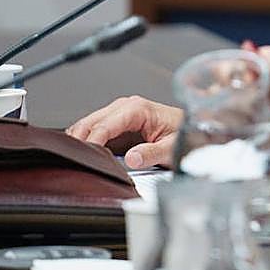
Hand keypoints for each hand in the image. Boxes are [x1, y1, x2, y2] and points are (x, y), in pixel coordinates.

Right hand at [66, 96, 182, 168]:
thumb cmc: (184, 134)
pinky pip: (94, 130)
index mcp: (138, 109)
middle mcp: (126, 107)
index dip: (92, 142)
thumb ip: (152, 153)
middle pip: (90, 122)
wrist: (193, 130)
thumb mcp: (172, 147)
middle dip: (79, 140)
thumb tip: (132, 158)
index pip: (105, 125)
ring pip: (87, 125)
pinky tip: (85, 154)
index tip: (86, 157)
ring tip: (77, 159)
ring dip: (80, 140)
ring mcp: (119, 114)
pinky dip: (85, 141)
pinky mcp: (116, 124)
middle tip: (76, 161)